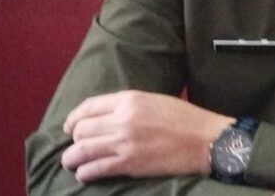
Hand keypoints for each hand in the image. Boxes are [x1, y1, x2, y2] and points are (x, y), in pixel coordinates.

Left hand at [61, 90, 232, 182]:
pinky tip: (85, 175)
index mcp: (129, 99)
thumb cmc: (184, 118)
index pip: (89, 107)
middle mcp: (123, 119)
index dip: (74, 118)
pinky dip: (85, 173)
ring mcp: (125, 142)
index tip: (70, 127)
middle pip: (81, 129)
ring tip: (72, 163)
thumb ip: (127, 106)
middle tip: (76, 147)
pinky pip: (96, 169)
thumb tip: (104, 117)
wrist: (205, 140)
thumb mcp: (153, 100)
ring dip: (72, 158)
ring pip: (82, 150)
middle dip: (74, 139)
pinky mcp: (129, 163)